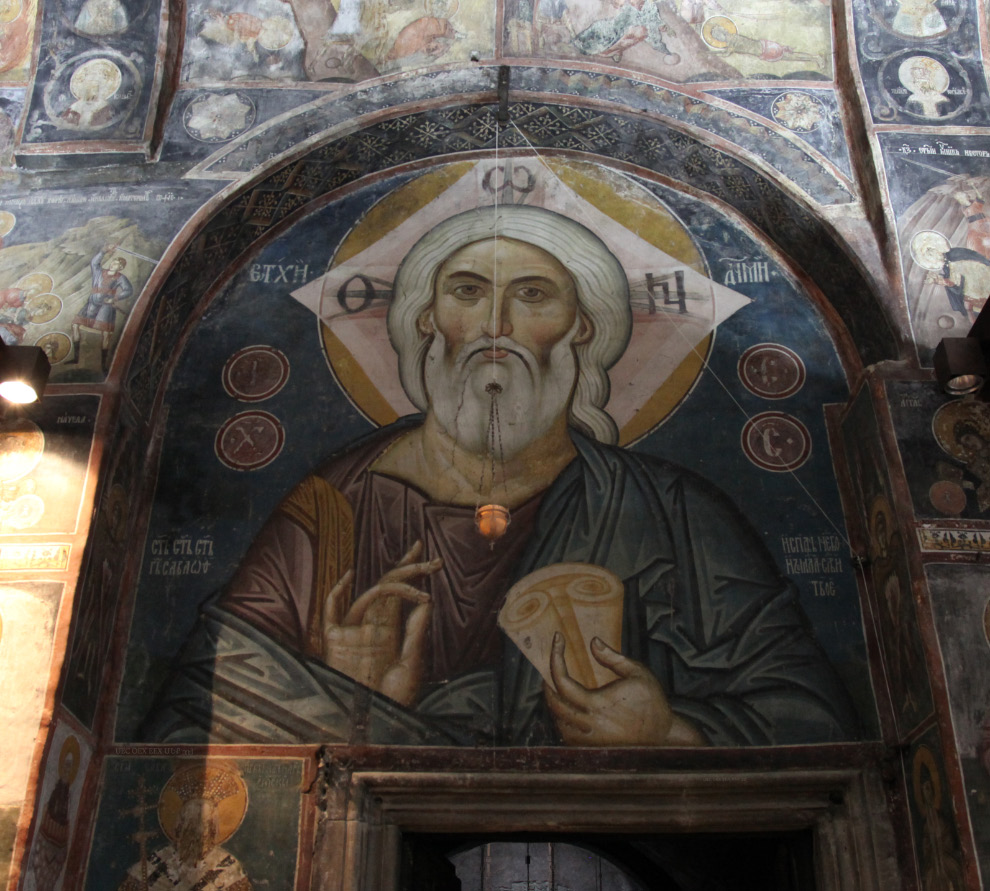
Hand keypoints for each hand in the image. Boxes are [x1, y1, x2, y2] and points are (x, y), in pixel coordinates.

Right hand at [322, 540, 440, 705]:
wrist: (371, 726)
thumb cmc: (393, 702)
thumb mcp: (411, 665)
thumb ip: (415, 633)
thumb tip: (426, 600)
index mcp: (390, 630)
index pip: (401, 593)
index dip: (413, 572)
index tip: (433, 559)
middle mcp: (372, 626)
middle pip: (387, 585)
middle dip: (406, 567)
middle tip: (426, 552)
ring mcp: (353, 631)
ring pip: (370, 593)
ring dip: (394, 581)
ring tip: (418, 574)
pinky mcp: (335, 640)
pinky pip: (332, 610)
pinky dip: (337, 591)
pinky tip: (349, 576)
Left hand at [545, 633, 704, 746]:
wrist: (665, 738)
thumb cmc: (653, 703)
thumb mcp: (638, 673)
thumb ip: (613, 658)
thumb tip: (592, 642)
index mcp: (598, 704)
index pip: (562, 682)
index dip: (555, 659)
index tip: (558, 639)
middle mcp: (590, 725)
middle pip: (554, 703)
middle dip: (547, 682)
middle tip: (552, 665)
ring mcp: (589, 740)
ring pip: (558, 721)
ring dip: (554, 702)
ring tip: (558, 685)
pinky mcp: (592, 749)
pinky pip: (567, 735)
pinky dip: (562, 719)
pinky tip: (568, 707)